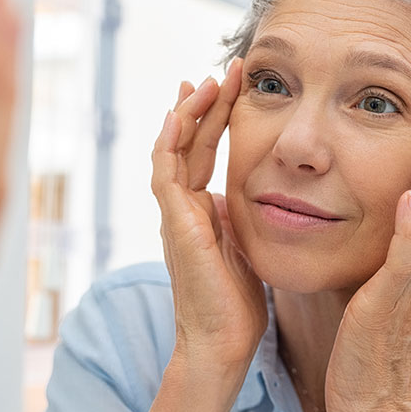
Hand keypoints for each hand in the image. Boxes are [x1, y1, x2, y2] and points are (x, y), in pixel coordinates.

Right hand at [151, 58, 266, 369]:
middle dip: (204, 105)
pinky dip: (169, 144)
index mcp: (201, 208)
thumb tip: (240, 192)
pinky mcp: (176, 225)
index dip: (216, 118)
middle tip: (221, 71)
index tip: (231, 86)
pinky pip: (166, 176)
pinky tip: (179, 115)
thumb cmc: (237, 300)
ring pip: (173, 152)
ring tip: (204, 81)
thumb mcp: (243, 243)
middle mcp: (184, 206)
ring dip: (188, 115)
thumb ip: (238, 215)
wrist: (223, 340)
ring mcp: (176, 215)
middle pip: (189, 143)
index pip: (204, 151)